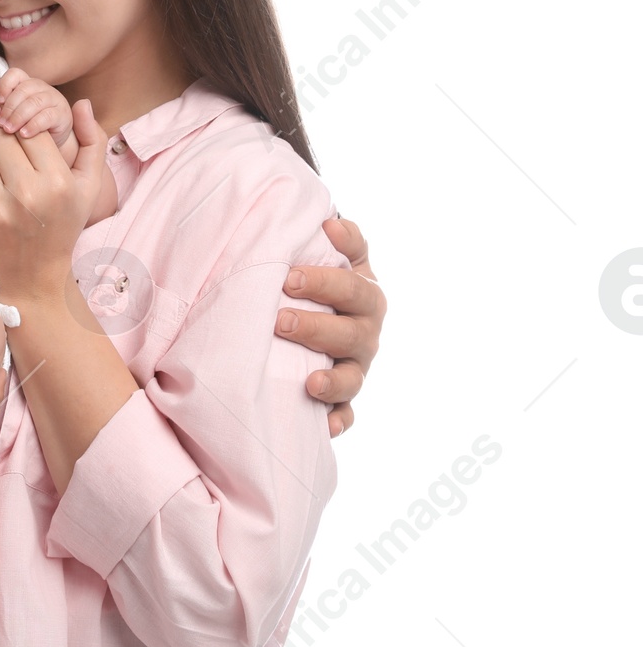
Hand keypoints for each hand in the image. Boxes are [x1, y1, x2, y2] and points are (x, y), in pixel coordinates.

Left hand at [0, 68, 77, 156]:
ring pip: (35, 102)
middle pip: (24, 89)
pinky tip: (24, 134)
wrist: (52, 143)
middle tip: (2, 124)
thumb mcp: (10, 119)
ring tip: (10, 130)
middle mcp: (41, 88)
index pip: (15, 73)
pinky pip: (47, 116)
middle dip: (9, 107)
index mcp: (26, 84)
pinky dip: (33, 125)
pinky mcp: (62, 114)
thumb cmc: (28, 126)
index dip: (4, 84)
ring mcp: (54, 99)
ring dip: (19, 116)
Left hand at [0, 99, 107, 303]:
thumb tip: (82, 101)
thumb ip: (92, 141)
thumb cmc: (61, 227)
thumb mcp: (88, 188)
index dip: (26, 138)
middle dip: (4, 146)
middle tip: (11, 165)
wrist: (33, 279)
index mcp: (58, 183)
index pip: (29, 131)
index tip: (28, 154)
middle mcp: (26, 195)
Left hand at [276, 216, 384, 436]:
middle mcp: (364, 329)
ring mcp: (355, 365)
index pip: (353, 280)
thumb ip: (324, 236)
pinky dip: (336, 422)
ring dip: (332, 380)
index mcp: (361, 290)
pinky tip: (322, 426)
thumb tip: (324, 220)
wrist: (311, 306)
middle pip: (352, 329)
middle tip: (281, 317)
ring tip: (307, 382)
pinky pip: (345, 415)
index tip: (294, 267)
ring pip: (352, 376)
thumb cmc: (308, 275)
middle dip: (318, 324)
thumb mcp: (319, 251)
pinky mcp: (343, 397)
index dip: (329, 274)